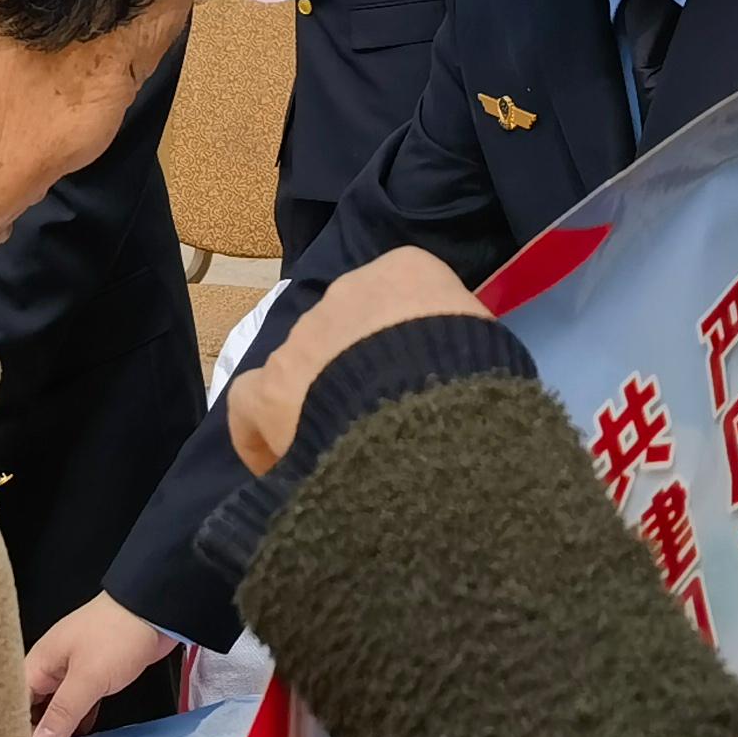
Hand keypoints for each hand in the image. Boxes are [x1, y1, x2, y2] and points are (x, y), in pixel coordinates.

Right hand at [26, 592, 177, 736]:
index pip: (15, 702)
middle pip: (35, 705)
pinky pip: (79, 701)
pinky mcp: (96, 673)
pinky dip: (79, 718)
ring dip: (60, 727)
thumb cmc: (116, 636)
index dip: (17, 728)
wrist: (155, 610)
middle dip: (38, 731)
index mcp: (40, 661)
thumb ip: (62, 713)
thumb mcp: (87, 678)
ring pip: (58, 705)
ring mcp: (74, 669)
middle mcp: (52, 666)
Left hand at [225, 249, 489, 476]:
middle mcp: (346, 293)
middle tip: (380, 421)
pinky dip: (261, 432)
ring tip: (344, 451)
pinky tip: (281, 465)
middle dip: (357, 373)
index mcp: (407, 271)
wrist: (430, 409)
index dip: (404, 345)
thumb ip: (460, 348)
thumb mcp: (488, 347)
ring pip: (303, 366)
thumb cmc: (476, 376)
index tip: (414, 382)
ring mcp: (304, 339)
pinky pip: (249, 403)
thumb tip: (453, 379)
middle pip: (346, 333)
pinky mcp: (269, 387)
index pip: (400, 300)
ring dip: (318, 400)